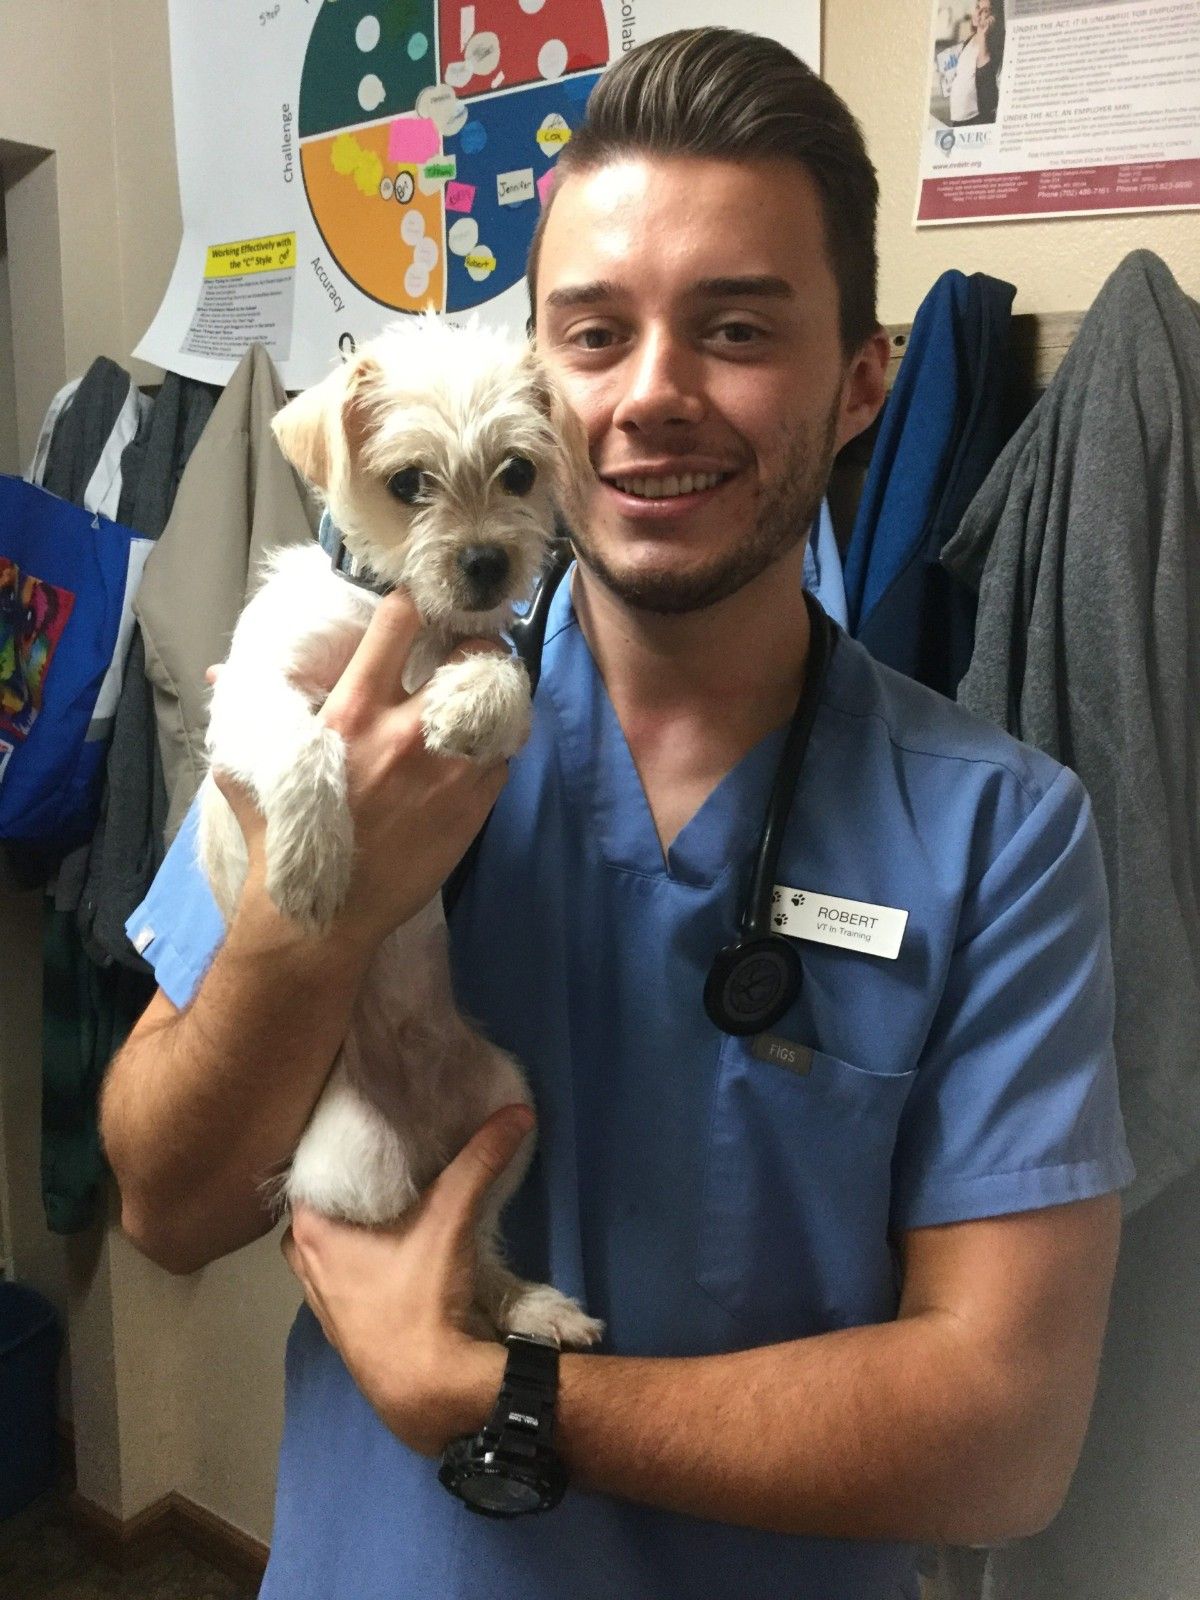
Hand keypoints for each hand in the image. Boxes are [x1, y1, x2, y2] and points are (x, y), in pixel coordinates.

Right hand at [214, 588, 510, 950]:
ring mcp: (449, 770)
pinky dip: (497, 747)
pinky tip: (481, 750)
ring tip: (485, 698)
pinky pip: (505, 755)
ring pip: (502, 704)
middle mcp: (407, 733)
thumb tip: (219, 671)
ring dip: (495, 696)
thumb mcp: (254, 769)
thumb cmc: (284, 840)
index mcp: (352, 712)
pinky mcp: (475, 805)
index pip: (401, 622)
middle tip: (471, 651)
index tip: (422, 615)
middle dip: (476, 645)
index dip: (417, 609)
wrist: (323, 919)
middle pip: (472, 655)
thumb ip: (249, 712)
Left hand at [280, 1104, 528, 1454]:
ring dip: (349, 1238)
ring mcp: (326, 1310)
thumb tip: (517, 1111)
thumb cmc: (421, 1298)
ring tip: (387, 1208)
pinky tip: (394, 1260)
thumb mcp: (452, 1218)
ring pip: (326, 1258)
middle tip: (374, 1171)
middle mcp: (308, 1273)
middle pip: (313, 1219)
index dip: (328, 1155)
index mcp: (313, 1238)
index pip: (305, 1178)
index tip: (356, 1135)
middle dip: (338, 1197)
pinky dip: (363, 1271)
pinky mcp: (349, 1337)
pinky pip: (345, 1289)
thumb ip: (480, 1161)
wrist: (429, 1391)